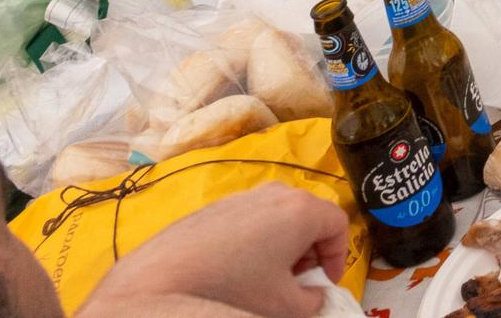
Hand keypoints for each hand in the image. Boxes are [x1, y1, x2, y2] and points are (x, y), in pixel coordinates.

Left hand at [80, 182, 349, 317]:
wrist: (162, 283)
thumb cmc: (231, 289)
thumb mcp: (285, 306)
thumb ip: (313, 301)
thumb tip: (312, 295)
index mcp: (300, 209)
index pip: (338, 224)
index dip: (338, 256)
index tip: (325, 282)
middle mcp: (274, 193)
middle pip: (308, 217)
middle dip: (309, 251)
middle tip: (297, 282)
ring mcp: (241, 197)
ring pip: (276, 218)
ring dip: (280, 246)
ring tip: (264, 279)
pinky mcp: (212, 208)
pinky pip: (246, 221)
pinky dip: (251, 243)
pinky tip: (232, 272)